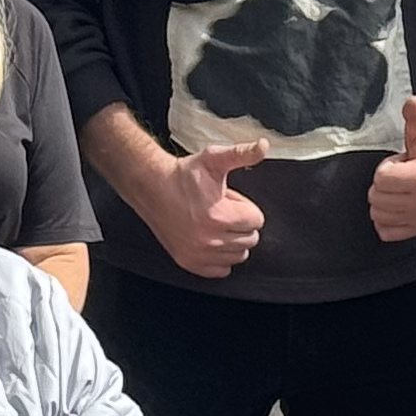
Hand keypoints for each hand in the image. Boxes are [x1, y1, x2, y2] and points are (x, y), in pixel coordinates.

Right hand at [136, 139, 265, 277]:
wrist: (152, 187)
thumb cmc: (183, 174)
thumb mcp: (214, 159)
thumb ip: (242, 154)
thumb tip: (263, 145)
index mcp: (218, 215)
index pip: (257, 220)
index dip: (244, 207)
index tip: (228, 200)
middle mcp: (209, 238)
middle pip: (250, 238)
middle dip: (240, 223)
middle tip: (220, 209)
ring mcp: (199, 254)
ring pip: (239, 255)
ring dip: (233, 240)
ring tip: (214, 222)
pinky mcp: (190, 263)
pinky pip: (222, 269)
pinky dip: (221, 257)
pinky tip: (210, 238)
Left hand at [367, 96, 415, 243]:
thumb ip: (415, 114)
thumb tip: (412, 103)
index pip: (381, 179)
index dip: (387, 167)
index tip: (402, 163)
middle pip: (376, 198)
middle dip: (384, 184)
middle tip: (401, 176)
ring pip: (378, 215)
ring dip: (385, 201)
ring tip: (402, 188)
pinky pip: (385, 231)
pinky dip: (387, 219)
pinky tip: (399, 204)